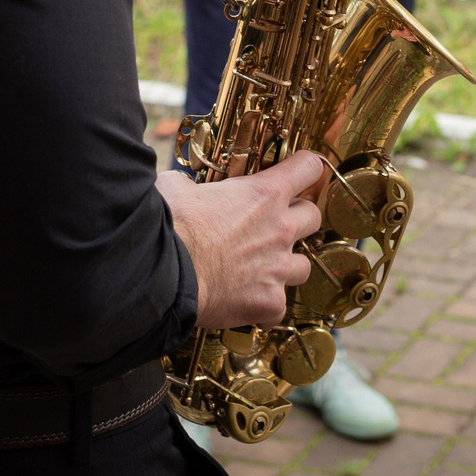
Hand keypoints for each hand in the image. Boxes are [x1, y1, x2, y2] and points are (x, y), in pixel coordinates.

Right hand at [159, 151, 324, 328]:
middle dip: (297, 220)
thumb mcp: (177, 186)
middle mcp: (280, 229)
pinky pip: (279, 307)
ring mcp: (278, 268)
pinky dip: (264, 306)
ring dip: (286, 266)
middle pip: (313, 217)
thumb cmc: (169, 226)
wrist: (162, 273)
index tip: (298, 176)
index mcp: (264, 194)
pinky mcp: (270, 302)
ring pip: (304, 266)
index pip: (309, 168)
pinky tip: (244, 304)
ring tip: (262, 270)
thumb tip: (183, 187)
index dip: (305, 170)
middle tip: (273, 226)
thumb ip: (191, 184)